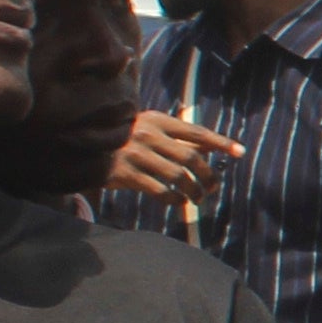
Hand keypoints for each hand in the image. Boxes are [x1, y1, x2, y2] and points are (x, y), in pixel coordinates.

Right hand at [100, 110, 238, 207]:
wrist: (82, 147)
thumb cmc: (122, 140)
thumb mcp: (147, 129)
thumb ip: (174, 138)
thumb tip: (209, 150)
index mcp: (157, 120)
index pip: (196, 131)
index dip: (220, 142)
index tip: (240, 152)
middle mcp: (148, 134)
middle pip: (191, 157)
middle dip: (208, 175)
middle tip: (213, 187)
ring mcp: (135, 154)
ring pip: (178, 176)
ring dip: (194, 190)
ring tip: (198, 199)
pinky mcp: (124, 173)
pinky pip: (159, 190)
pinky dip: (175, 199)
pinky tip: (179, 202)